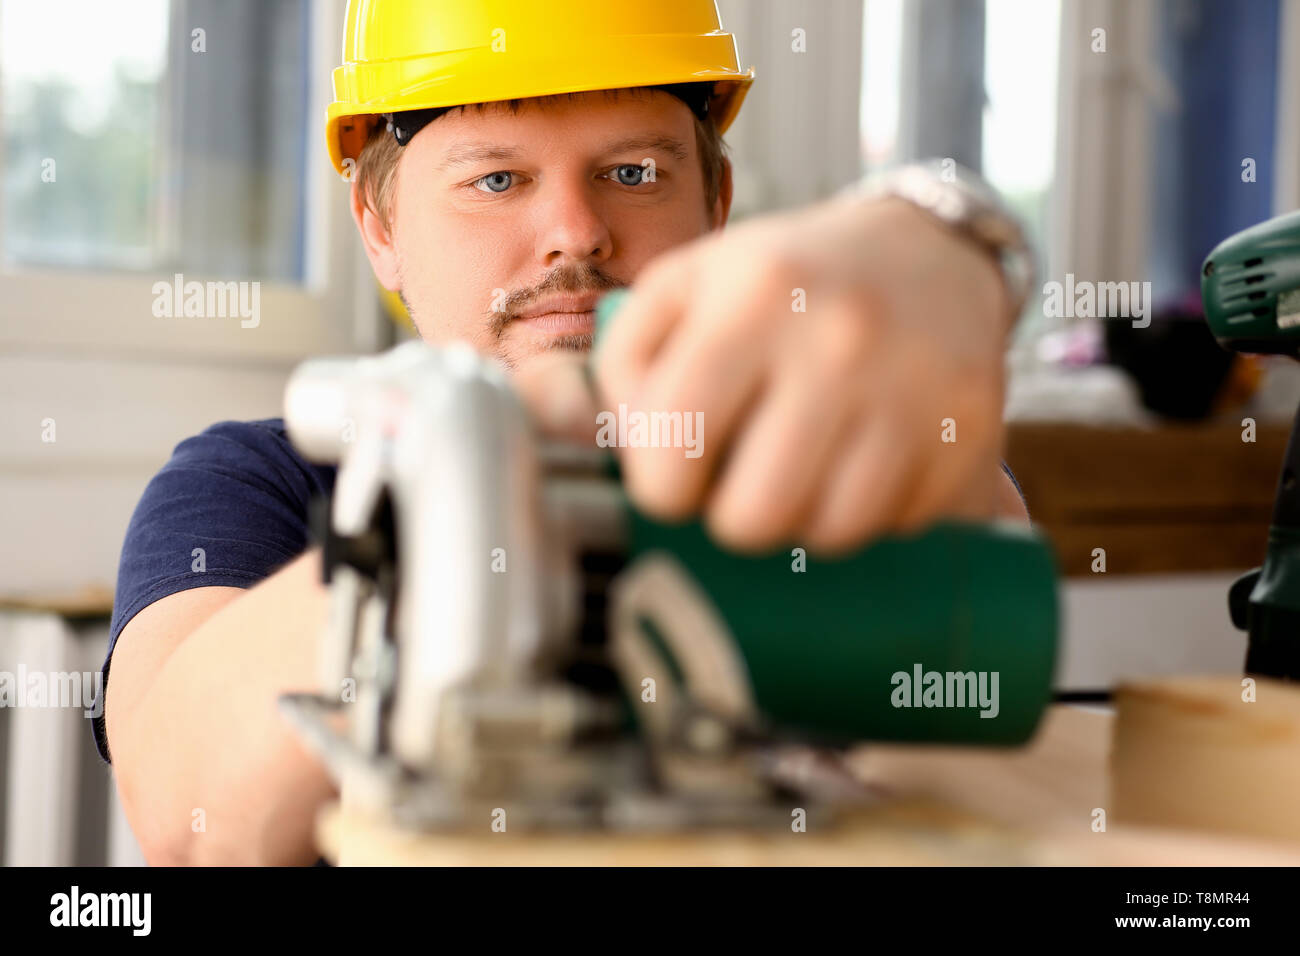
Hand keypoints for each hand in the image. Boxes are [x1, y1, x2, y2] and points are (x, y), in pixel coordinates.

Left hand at [516, 195, 1020, 554]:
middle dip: (732, 516)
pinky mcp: (971, 433)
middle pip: (751, 516)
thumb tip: (601, 453)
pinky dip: (871, 518)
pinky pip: (898, 531)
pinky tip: (862, 468)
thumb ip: (622, 361)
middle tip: (742, 481)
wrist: (928, 254)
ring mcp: (913, 390)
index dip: (662, 486)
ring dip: (803, 524)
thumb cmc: (786, 279)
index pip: (672, 454)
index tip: (678, 473)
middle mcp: (839, 342)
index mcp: (750, 299)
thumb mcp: (687, 286)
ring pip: (829, 536)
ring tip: (803, 469)